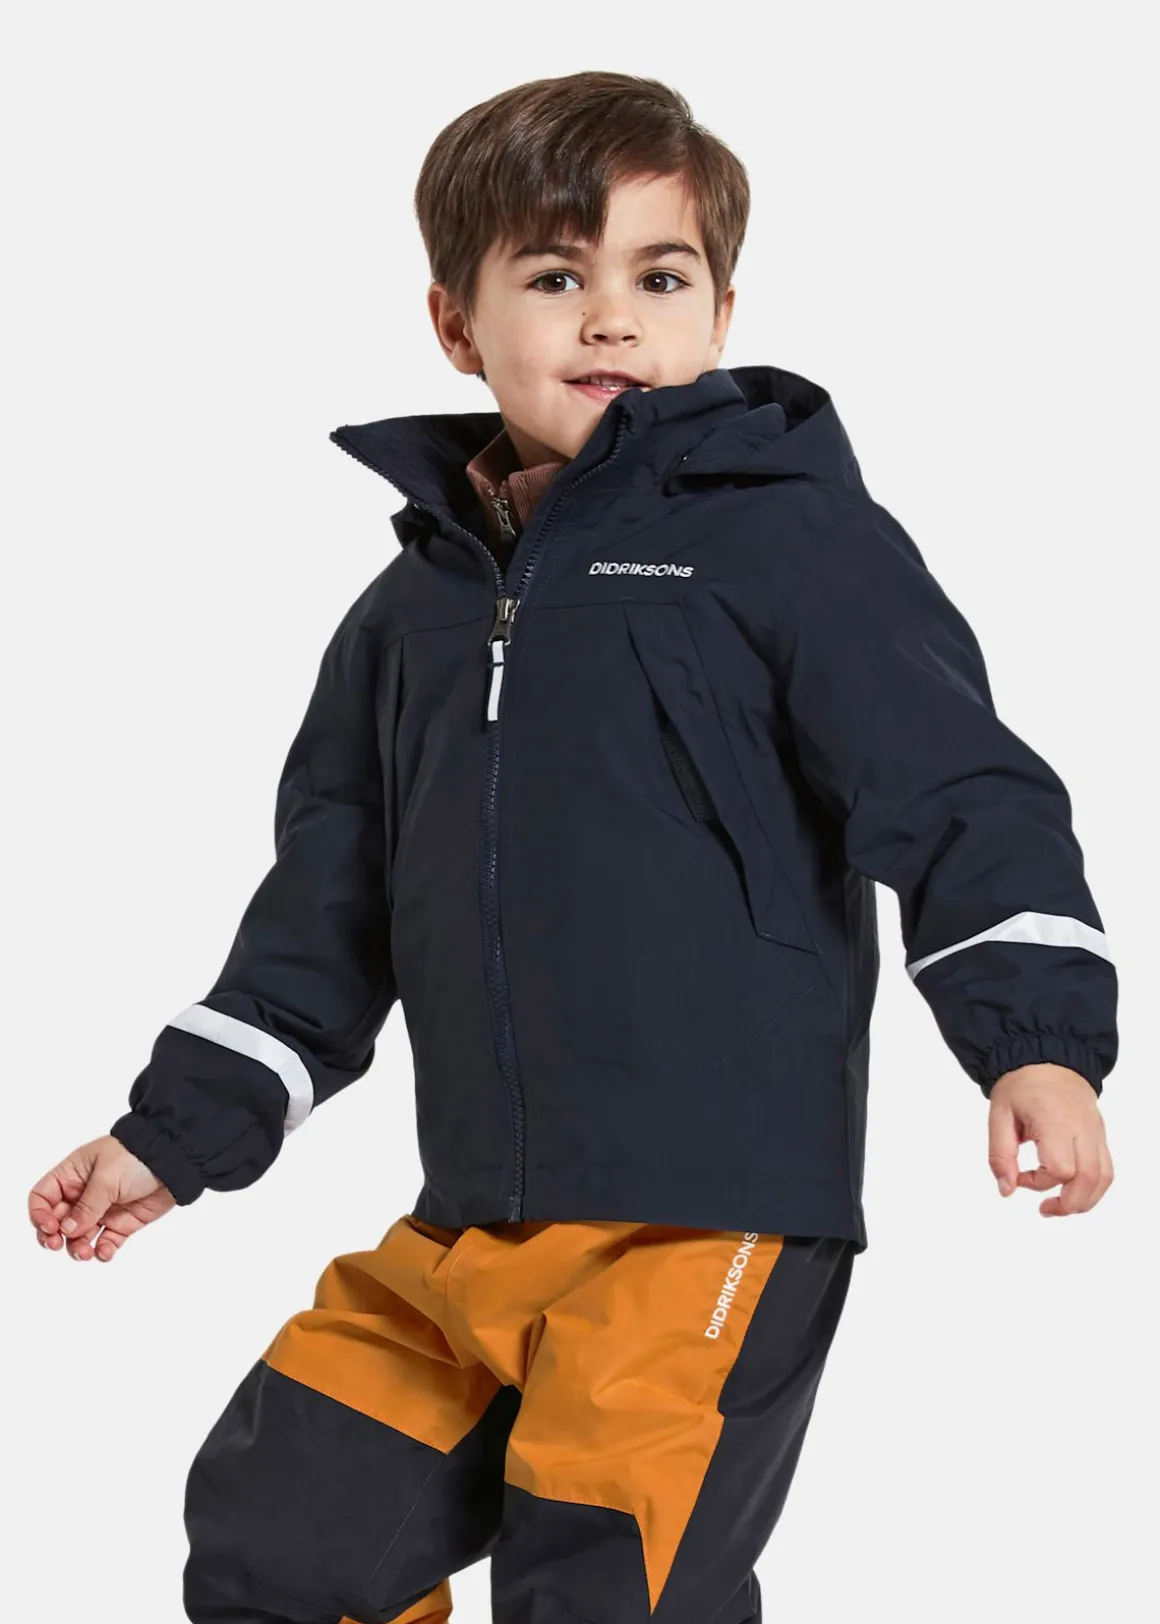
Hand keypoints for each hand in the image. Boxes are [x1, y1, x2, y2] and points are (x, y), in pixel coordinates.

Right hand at [29, 1135, 176, 1262]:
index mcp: (73, 1174)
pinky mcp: (122, 1223)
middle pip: (57, 1221)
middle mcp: (84, 1194)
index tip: (50, 1227)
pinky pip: (105, 1242)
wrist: (174, 1160)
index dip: (39, 1214)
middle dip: (54, 1236)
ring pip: (79, 1237)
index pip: (43, 1197)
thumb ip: (86, 1207)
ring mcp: (103, 1209)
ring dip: (77, 1248)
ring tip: (85, 1252)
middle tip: (58, 1245)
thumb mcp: (106, 1177)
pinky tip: (104, 1251)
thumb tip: (67, 1231)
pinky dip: (102, 1251)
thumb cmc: (136, 1156)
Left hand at [987, 1063, 1113, 1218]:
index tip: (1019, 1176)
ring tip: (1060, 1205)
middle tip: (1045, 1209)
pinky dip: (1093, 1187)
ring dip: (1084, 1200)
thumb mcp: (998, 1115)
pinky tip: (1073, 1191)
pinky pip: (1106, 1169)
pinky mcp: (1099, 1135)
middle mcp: (1082, 1128)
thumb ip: (1000, 1155)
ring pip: (1103, 1178)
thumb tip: (1007, 1190)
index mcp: (1056, 1121)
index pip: (1060, 1168)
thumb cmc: (1021, 1085)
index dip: (1038, 1182)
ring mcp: (1095, 1132)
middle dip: (1068, 1203)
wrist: (1046, 1057)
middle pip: (1089, 1178)